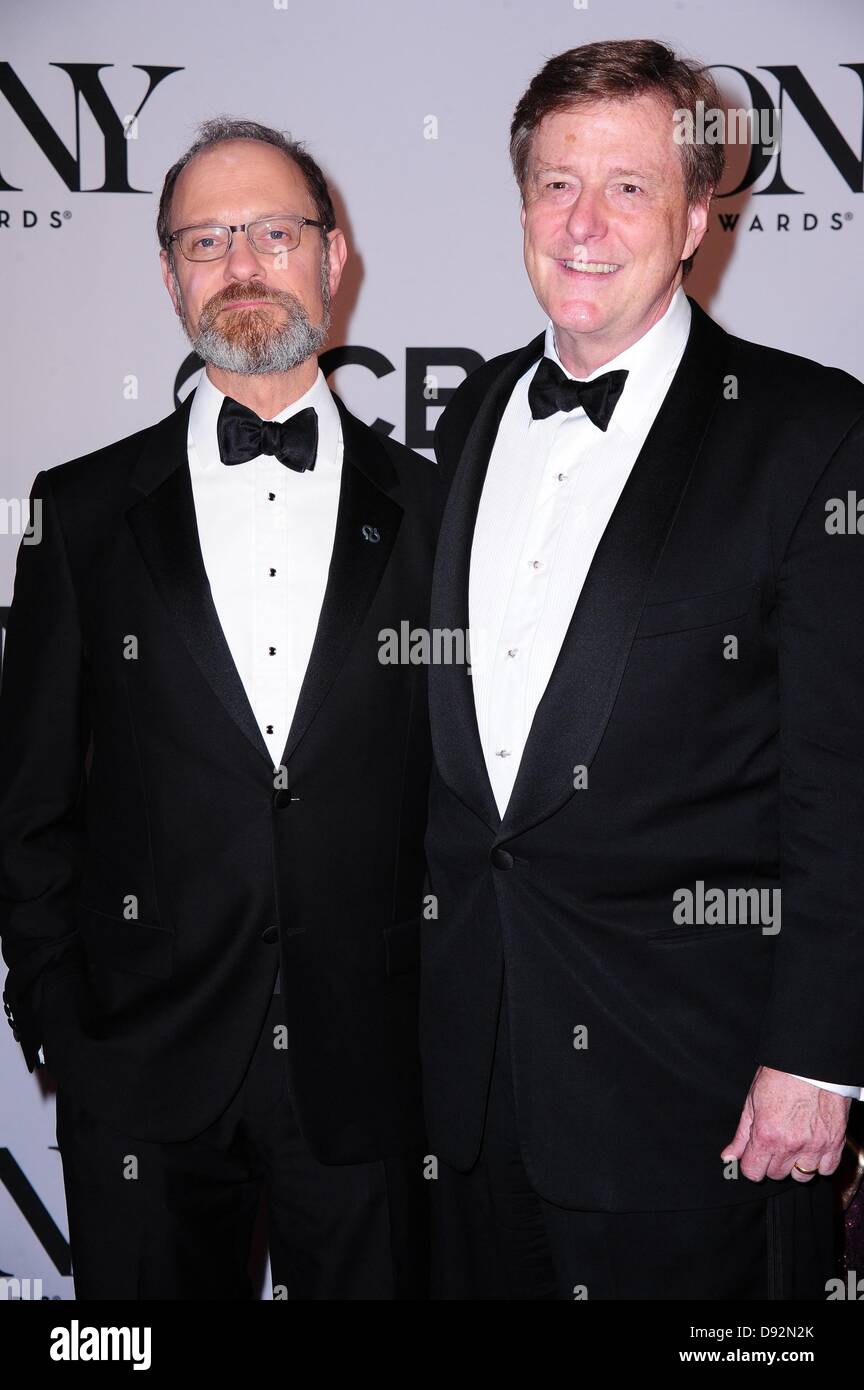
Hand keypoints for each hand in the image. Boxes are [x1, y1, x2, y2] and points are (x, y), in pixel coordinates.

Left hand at [721, 1066, 850, 1181]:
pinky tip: (812, 1146)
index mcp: (766, 1135)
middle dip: (772, 1161)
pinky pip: (826, 1170)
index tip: (754, 1156)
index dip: (751, 1164)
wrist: (809, 1062)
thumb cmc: (780, 1077)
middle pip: (776, 1175)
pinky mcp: (835, 1143)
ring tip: (795, 1143)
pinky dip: (819, 1162)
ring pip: (801, 1176)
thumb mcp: (752, 1102)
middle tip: (775, 1141)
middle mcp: (790, 1145)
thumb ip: (741, 1135)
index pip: (753, 1172)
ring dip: (796, 1164)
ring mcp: (815, 1146)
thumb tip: (729, 1157)